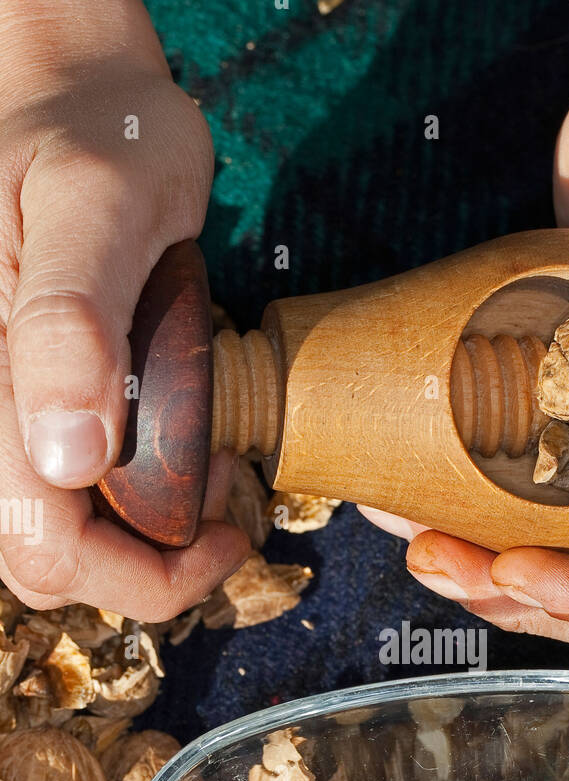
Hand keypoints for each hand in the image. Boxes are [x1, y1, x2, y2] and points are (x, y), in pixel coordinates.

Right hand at [0, 0, 248, 618]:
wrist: (78, 98)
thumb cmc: (101, 135)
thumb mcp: (100, 204)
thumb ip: (74, 322)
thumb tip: (69, 456)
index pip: (48, 548)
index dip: (147, 574)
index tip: (226, 534)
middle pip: (45, 561)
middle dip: (145, 564)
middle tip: (219, 506)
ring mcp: (5, 406)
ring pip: (50, 536)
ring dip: (136, 536)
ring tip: (201, 472)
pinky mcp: (23, 399)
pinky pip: (60, 490)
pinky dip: (123, 499)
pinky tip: (171, 449)